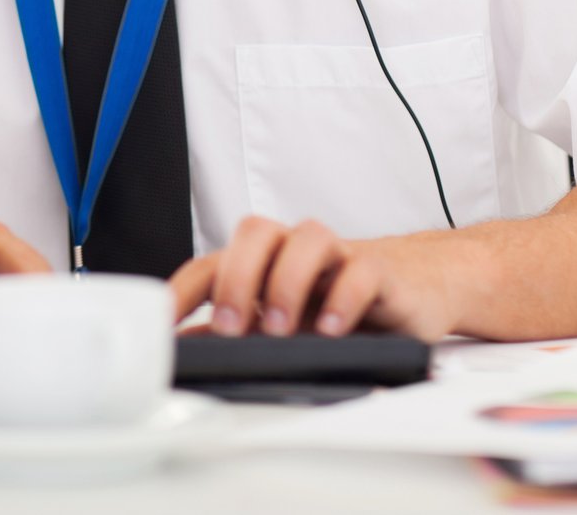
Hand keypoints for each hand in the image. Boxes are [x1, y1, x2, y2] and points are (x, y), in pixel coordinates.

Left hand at [168, 217, 467, 342]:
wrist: (414, 285)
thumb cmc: (338, 298)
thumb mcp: (281, 319)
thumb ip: (237, 328)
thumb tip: (187, 345)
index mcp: (262, 259)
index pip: (210, 263)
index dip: (182, 290)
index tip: (162, 322)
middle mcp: (294, 249)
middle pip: (256, 233)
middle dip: (236, 278)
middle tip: (231, 326)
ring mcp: (337, 256)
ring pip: (307, 238)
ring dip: (287, 282)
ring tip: (280, 328)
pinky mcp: (379, 272)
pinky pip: (361, 271)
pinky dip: (344, 298)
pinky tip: (333, 328)